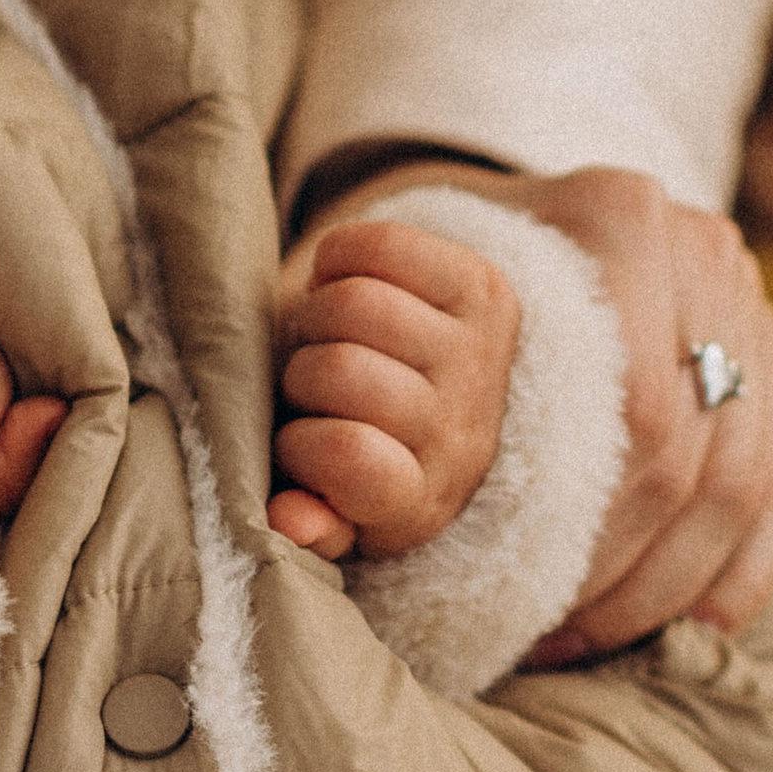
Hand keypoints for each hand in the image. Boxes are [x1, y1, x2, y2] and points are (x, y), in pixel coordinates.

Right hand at [268, 219, 518, 559]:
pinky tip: (345, 287)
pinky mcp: (482, 287)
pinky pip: (382, 247)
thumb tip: (290, 524)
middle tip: (307, 381)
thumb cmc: (361, 453)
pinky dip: (339, 260)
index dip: (299, 445)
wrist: (456, 398)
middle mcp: (460, 431)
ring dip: (316, 314)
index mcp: (417, 499)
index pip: (352, 459)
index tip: (297, 445)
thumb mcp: (330, 506)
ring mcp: (479, 355)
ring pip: (354, 304)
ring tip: (327, 336)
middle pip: (339, 370)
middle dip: (299, 371)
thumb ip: (306, 522)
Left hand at [294, 161, 772, 650]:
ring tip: (590, 641)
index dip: (577, 537)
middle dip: (616, 572)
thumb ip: (343, 407)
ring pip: (743, 481)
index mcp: (615, 218)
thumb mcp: (376, 309)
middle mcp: (700, 246)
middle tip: (545, 640)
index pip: (625, 416)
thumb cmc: (423, 279)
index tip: (515, 609)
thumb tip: (301, 526)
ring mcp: (751, 300)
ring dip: (672, 585)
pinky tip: (689, 632)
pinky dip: (738, 572)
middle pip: (682, 454)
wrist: (510, 221)